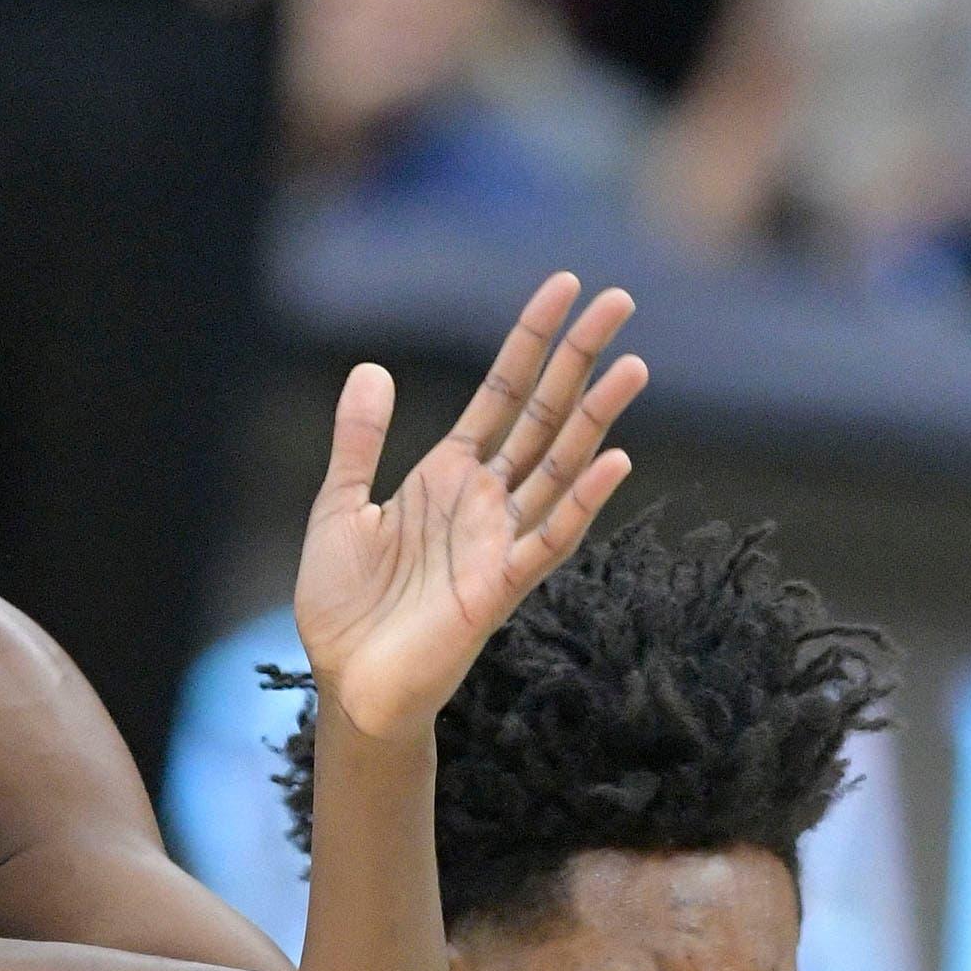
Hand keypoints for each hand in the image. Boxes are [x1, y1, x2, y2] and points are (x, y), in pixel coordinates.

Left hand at [293, 272, 646, 743]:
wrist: (345, 684)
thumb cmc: (344, 607)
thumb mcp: (338, 508)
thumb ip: (358, 443)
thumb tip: (371, 369)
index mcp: (448, 475)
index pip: (502, 393)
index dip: (532, 340)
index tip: (566, 286)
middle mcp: (485, 500)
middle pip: (544, 415)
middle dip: (579, 358)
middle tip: (621, 300)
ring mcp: (498, 541)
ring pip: (559, 467)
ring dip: (596, 418)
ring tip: (632, 365)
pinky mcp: (500, 588)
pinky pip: (550, 540)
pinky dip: (581, 502)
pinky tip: (615, 461)